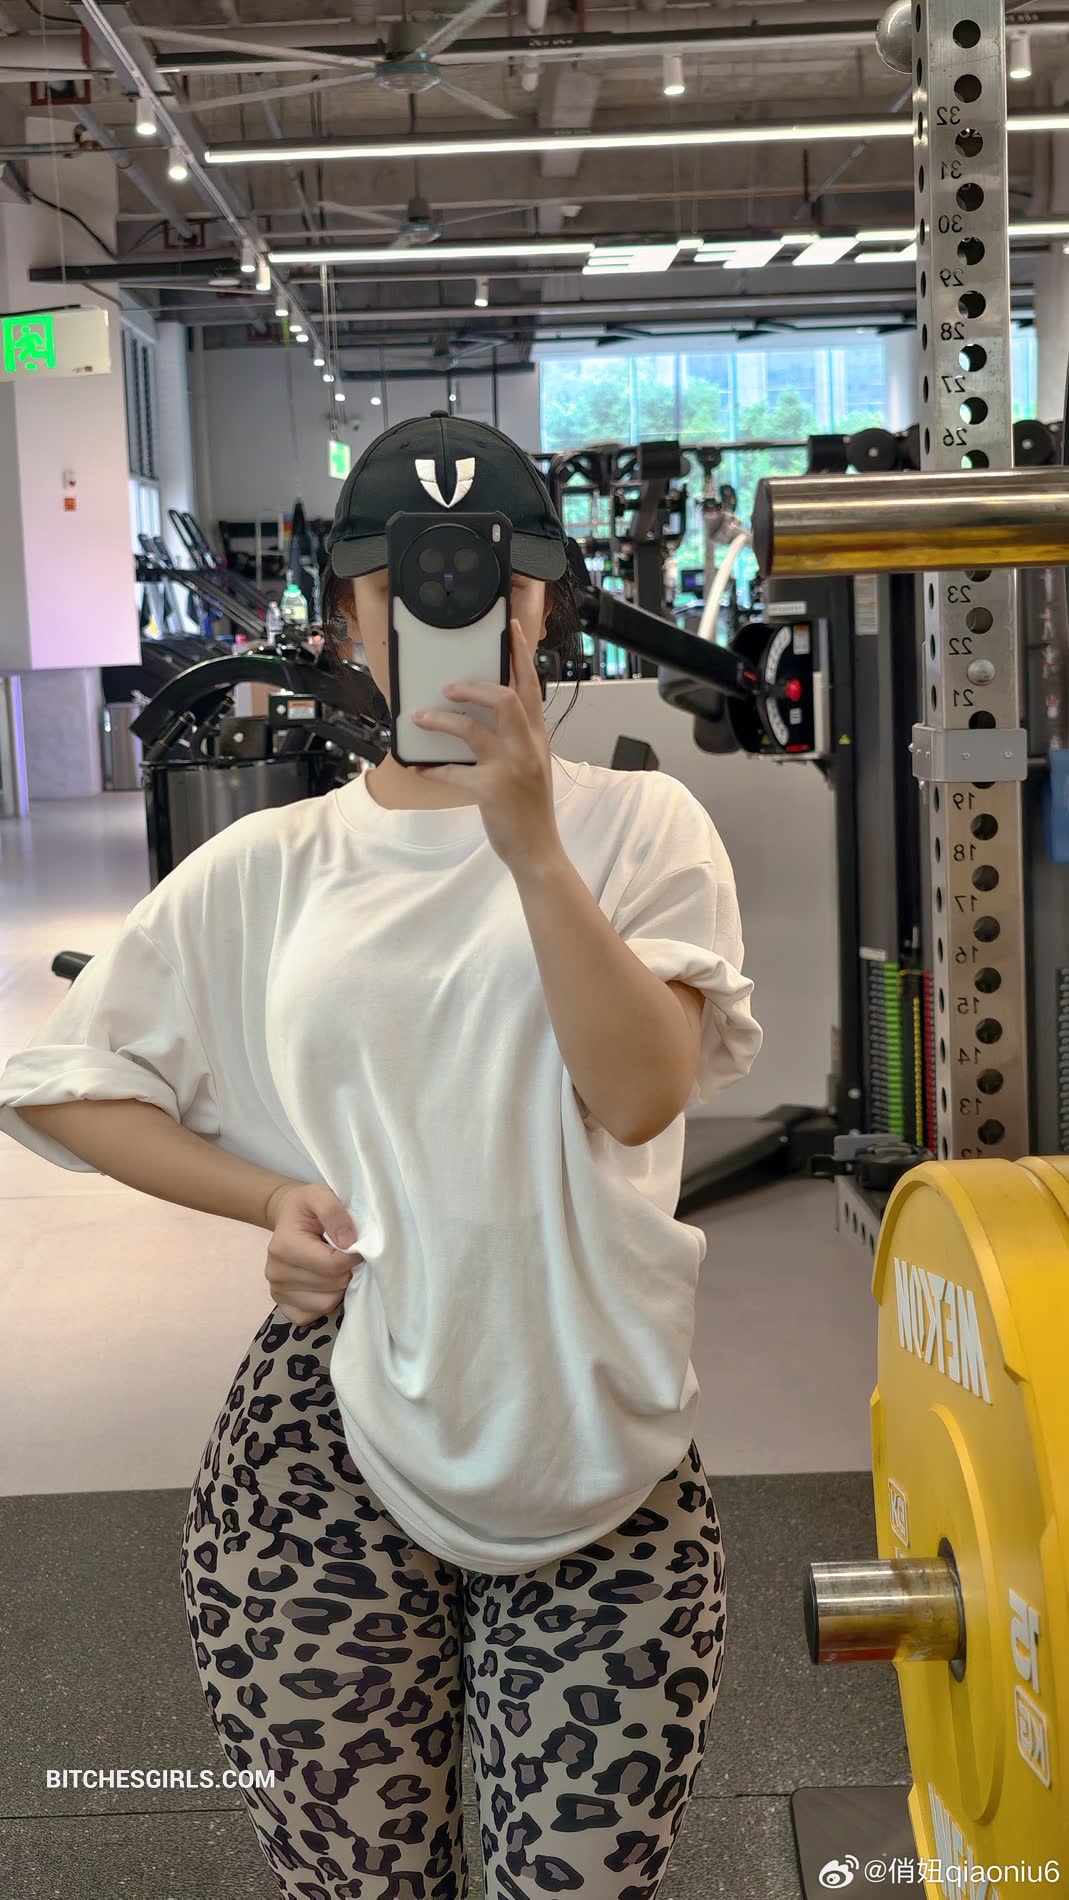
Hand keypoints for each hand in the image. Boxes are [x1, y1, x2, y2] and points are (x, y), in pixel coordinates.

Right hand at [264, 1182, 362, 1324]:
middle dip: (346, 1271)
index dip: (353, 1256)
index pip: (333, 1265)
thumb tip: (349, 1243)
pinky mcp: (283, 1306)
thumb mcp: (320, 1195)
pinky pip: (313, 1316)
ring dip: (339, 1288)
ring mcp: (277, 1292)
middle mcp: (276, 1273)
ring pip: (325, 1304)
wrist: (288, 1217)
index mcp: (284, 1247)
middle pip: (332, 1285)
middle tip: (344, 1254)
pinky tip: (325, 1283)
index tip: (355, 1244)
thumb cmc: (306, 1207)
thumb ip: (334, 1212)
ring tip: (334, 1267)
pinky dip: (325, 1302)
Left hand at [410, 620, 564, 872]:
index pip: (531, 687)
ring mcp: (511, 768)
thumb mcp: (531, 768)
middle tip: (449, 685)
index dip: (520, 655)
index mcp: (537, 738)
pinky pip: (454, 772)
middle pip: (505, 698)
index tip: (509, 628)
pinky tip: (419, 768)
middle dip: (473, 686)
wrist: (539, 850)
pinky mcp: (491, 790)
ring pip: (471, 729)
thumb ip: (515, 741)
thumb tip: (479, 719)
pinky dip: (433, 769)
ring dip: (441, 720)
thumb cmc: (530, 810)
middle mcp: (527, 747)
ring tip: (422, 717)